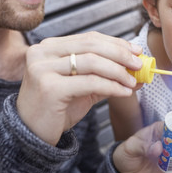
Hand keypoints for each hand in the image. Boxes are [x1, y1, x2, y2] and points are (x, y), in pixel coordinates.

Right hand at [16, 31, 142, 144]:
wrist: (32, 134)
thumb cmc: (57, 108)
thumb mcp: (83, 87)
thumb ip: (106, 75)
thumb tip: (138, 70)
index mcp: (49, 47)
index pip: (89, 38)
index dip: (116, 43)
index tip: (136, 51)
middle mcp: (42, 52)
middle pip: (91, 46)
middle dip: (120, 54)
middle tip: (139, 64)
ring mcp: (43, 68)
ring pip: (92, 62)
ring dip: (118, 71)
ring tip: (133, 82)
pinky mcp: (49, 87)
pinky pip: (90, 82)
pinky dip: (111, 86)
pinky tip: (124, 92)